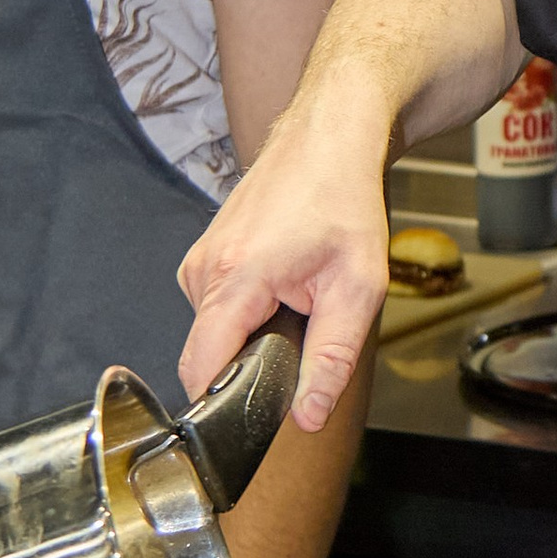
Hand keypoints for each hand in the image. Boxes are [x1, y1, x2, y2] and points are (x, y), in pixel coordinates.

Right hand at [179, 93, 391, 436]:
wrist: (328, 141)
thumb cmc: (343, 202)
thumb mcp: (357, 290)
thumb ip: (331, 360)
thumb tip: (307, 416)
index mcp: (233, 279)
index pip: (199, 369)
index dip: (223, 403)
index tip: (253, 412)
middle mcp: (202, 270)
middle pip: (208, 356)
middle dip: (251, 363)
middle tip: (300, 331)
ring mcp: (199, 261)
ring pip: (214, 333)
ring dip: (253, 333)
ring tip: (295, 297)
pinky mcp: (204, 258)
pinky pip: (217, 309)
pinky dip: (247, 311)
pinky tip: (281, 283)